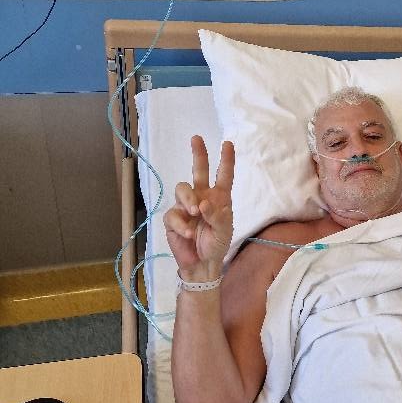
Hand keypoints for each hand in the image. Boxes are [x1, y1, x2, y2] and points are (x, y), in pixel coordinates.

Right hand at [163, 136, 234, 280]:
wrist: (202, 264)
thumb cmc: (216, 244)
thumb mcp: (223, 230)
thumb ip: (217, 216)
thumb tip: (203, 203)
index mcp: (218, 197)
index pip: (223, 175)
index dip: (226, 160)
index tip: (228, 143)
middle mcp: (201, 196)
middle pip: (199, 171)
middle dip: (198, 154)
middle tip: (197, 138)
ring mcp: (185, 206)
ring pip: (182, 188)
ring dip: (188, 198)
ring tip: (195, 212)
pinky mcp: (173, 219)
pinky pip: (173, 214)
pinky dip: (181, 224)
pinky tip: (187, 234)